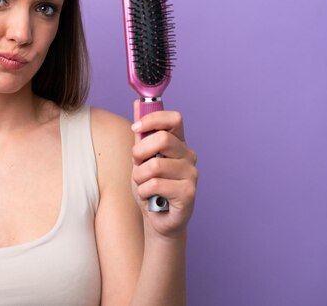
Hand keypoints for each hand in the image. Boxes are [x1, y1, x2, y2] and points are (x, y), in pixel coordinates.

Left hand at [131, 99, 197, 240]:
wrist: (157, 220)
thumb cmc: (150, 188)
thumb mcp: (141, 159)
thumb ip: (141, 135)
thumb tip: (138, 105)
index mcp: (178, 144)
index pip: (174, 119)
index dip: (153, 119)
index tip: (135, 128)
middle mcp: (188, 156)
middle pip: (163, 139)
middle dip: (140, 152)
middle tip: (137, 164)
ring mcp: (191, 174)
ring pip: (154, 165)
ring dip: (140, 177)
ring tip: (144, 185)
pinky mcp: (189, 192)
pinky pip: (156, 184)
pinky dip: (144, 191)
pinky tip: (150, 197)